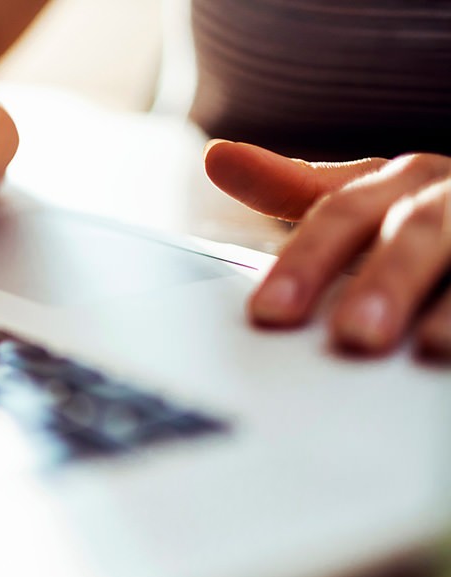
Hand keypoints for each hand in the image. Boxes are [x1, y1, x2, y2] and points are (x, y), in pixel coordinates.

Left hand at [205, 140, 450, 359]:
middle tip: (354, 336)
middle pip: (414, 232)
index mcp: (404, 180)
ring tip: (429, 347)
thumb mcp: (369, 196)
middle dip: (386, 280)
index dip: (306, 261)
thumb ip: (296, 186)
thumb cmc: (433, 213)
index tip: (269, 313)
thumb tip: (218, 157)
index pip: (342, 213)